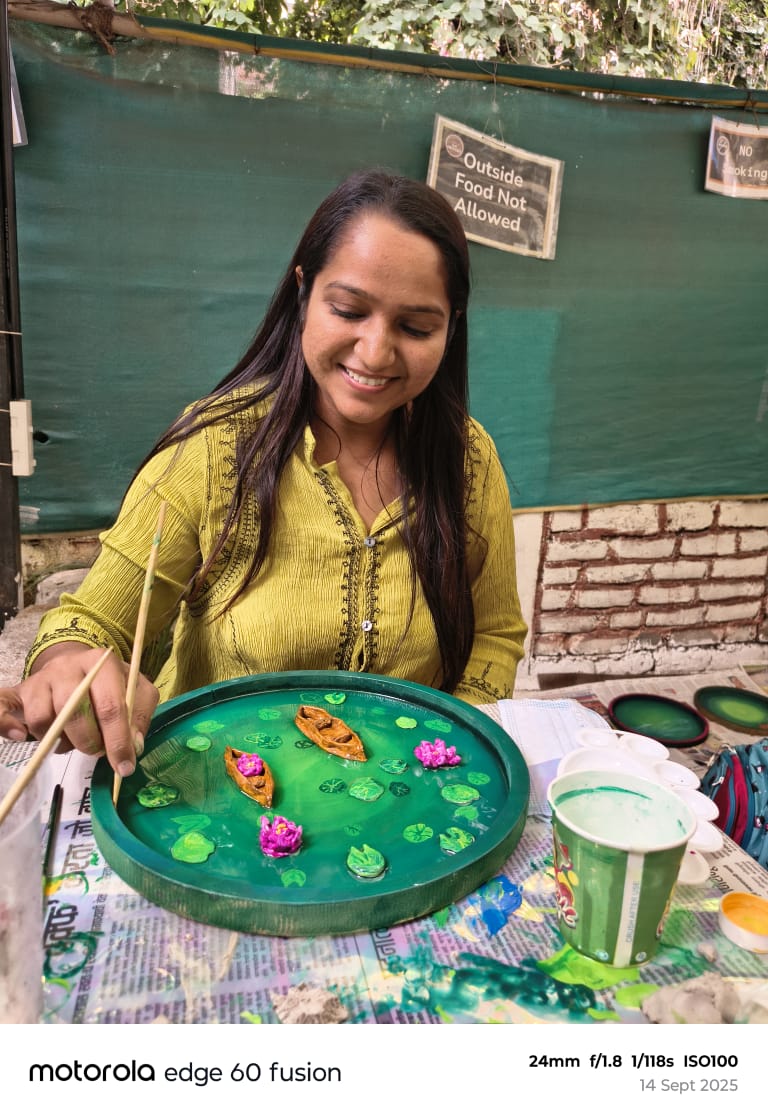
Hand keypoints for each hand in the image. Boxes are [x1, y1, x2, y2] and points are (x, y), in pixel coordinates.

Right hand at [0, 643, 158, 775]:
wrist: (78, 664)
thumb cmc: (111, 684)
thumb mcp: (137, 690)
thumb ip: (140, 715)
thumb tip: (133, 746)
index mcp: (102, 663)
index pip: (110, 705)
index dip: (118, 741)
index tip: (124, 767)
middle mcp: (68, 667)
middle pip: (74, 713)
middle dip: (89, 742)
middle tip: (97, 751)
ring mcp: (42, 679)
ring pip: (43, 718)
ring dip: (59, 740)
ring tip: (73, 740)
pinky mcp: (22, 692)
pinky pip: (4, 706)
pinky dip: (7, 724)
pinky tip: (20, 736)